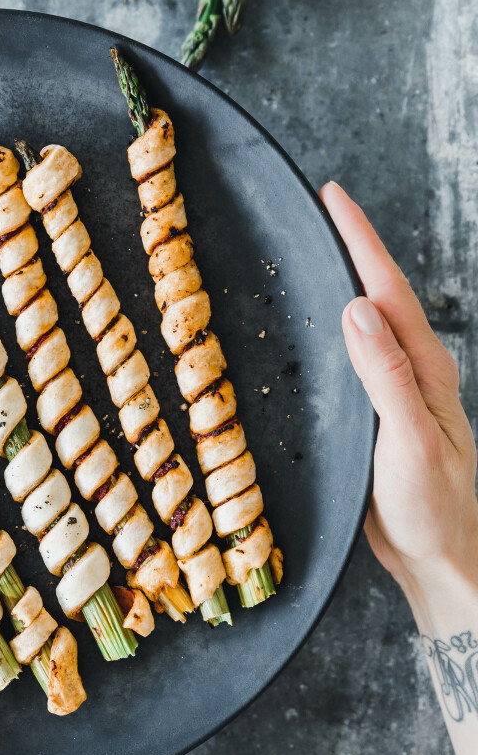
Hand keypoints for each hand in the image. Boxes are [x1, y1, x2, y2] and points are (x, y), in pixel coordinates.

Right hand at [321, 183, 477, 609]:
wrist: (438, 558)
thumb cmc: (430, 507)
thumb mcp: (409, 441)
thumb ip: (386, 375)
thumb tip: (357, 308)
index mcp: (425, 367)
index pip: (387, 289)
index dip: (360, 240)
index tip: (333, 196)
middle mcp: (414, 369)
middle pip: (380, 292)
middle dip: (353, 244)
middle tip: (322, 205)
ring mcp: (397, 389)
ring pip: (368, 319)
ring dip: (345, 279)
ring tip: (318, 247)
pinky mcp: (379, 411)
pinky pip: (355, 353)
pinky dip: (336, 324)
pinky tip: (319, 323)